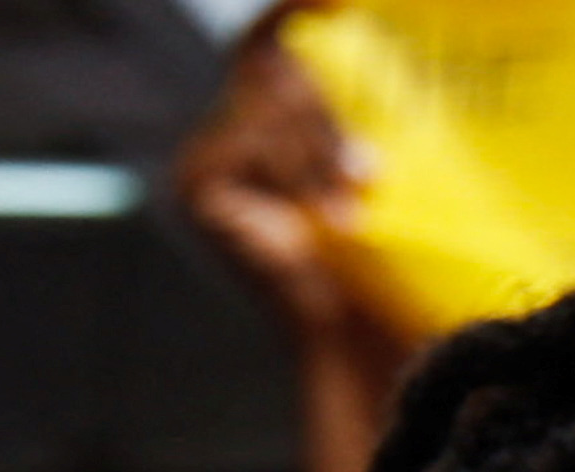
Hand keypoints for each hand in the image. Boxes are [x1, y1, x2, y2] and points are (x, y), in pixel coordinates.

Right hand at [173, 21, 387, 357]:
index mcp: (272, 118)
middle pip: (273, 67)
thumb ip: (363, 107)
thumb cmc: (379, 256)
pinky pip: (248, 141)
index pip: (274, 37)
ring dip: (321, 156)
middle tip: (371, 175)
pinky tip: (320, 221)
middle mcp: (230, 129)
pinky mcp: (196, 184)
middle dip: (326, 116)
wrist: (358, 335)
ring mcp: (205, 155)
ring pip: (266, 104)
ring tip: (354, 211)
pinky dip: (295, 177)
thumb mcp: (376, 164)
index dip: (295, 7)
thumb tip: (362, 27)